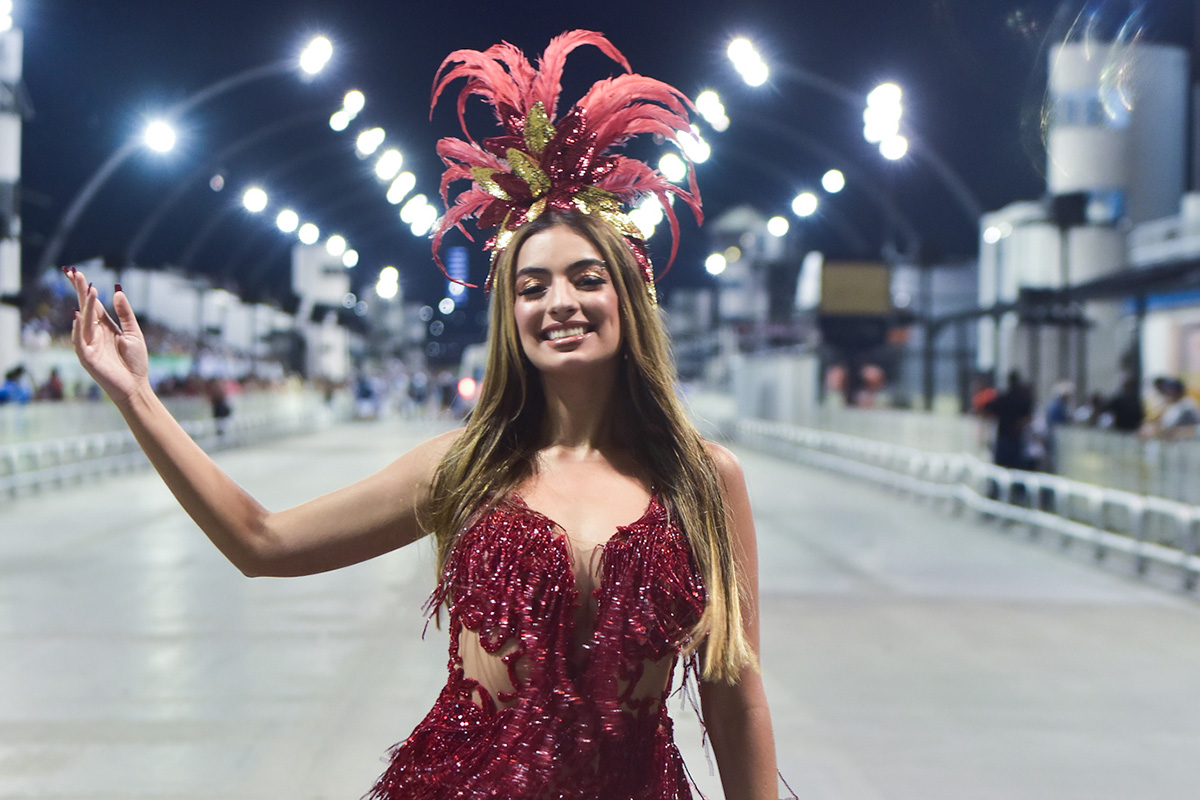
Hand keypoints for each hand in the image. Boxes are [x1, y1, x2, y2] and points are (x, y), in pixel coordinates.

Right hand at [65, 267, 150, 405]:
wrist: (136, 386)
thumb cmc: (135, 362)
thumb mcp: (133, 333)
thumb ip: (125, 314)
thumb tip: (117, 291)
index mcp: (105, 327)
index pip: (93, 305)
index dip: (85, 290)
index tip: (78, 273)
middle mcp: (94, 333)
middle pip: (85, 309)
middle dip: (79, 292)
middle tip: (74, 273)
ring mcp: (89, 345)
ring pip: (84, 322)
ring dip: (85, 306)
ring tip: (89, 290)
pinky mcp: (87, 358)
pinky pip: (80, 342)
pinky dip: (78, 330)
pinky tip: (78, 317)